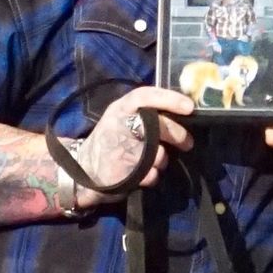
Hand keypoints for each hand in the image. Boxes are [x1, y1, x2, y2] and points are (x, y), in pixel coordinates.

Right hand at [72, 85, 194, 204]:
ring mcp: (119, 149)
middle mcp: (119, 125)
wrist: (82, 172)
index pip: (145, 95)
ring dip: (161, 160)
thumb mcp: (121, 120)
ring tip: (153, 162)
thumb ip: (145, 115)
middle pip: (156, 124)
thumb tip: (181, 114)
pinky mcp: (121, 171)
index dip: (169, 99)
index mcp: (120, 109)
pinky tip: (142, 175)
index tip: (190, 107)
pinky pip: (150, 174)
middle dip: (177, 134)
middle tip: (188, 143)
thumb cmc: (109, 143)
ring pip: (157, 153)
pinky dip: (151, 176)